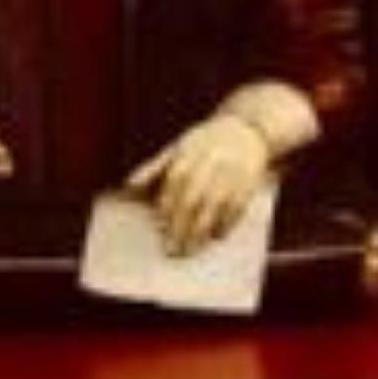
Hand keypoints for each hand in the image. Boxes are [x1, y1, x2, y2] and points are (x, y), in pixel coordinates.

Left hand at [125, 115, 272, 254]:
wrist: (246, 128)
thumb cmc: (204, 141)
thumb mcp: (176, 147)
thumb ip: (153, 167)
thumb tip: (129, 185)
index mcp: (188, 153)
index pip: (174, 183)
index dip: (167, 206)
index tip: (159, 227)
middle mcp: (209, 163)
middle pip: (192, 199)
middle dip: (181, 226)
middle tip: (172, 249)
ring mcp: (230, 174)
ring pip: (213, 207)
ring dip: (201, 231)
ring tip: (191, 249)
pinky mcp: (248, 184)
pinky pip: (236, 209)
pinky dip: (226, 224)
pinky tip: (216, 237)